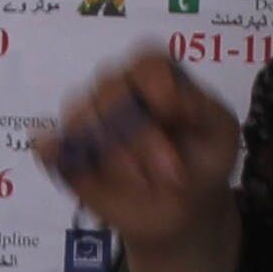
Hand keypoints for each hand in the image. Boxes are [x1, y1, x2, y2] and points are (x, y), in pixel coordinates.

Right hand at [32, 43, 236, 252]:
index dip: (154, 80)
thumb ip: (203, 110)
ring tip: (143, 185)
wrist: (186, 209)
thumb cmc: (202, 161)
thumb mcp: (220, 134)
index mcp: (154, 78)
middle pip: (111, 92)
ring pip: (81, 119)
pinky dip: (56, 153)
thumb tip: (178, 97)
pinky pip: (52, 148)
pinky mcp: (69, 155)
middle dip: (141, 136)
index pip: (145, 62)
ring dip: (112, 155)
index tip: (171, 110)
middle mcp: (116, 92)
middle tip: (171, 174)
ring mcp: (88, 123)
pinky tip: (70, 163)